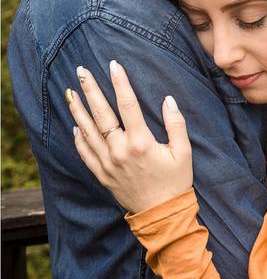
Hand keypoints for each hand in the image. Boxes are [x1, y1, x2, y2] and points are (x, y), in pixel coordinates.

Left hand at [67, 60, 192, 213]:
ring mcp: (108, 163)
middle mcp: (120, 150)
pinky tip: (75, 125)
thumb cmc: (176, 180)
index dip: (120, 83)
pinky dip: (78, 138)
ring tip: (71, 92)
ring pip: (87, 131)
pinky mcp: (101, 174)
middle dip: (91, 90)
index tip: (114, 65)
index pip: (128, 105)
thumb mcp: (184, 151)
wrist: (161, 213)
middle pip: (101, 114)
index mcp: (141, 142)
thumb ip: (176, 123)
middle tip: (81, 71)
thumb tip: (168, 100)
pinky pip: (84, 152)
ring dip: (78, 110)